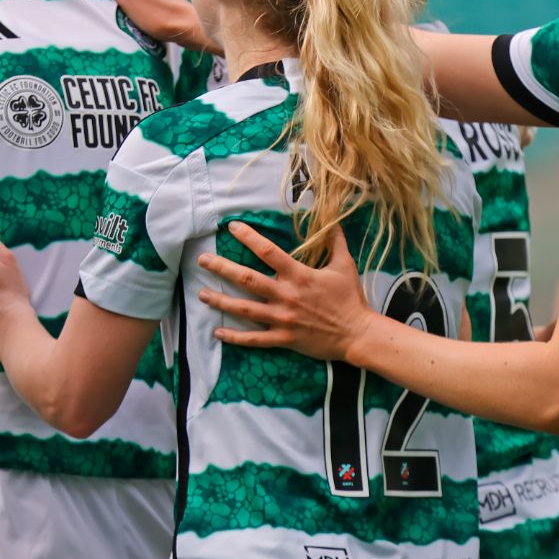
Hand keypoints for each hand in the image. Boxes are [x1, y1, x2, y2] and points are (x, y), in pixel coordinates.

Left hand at [197, 221, 374, 361]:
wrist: (357, 333)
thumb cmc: (350, 298)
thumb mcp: (345, 265)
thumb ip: (336, 241)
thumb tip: (334, 219)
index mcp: (299, 275)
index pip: (268, 252)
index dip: (249, 238)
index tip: (232, 227)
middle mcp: (286, 296)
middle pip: (247, 279)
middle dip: (222, 268)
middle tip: (203, 260)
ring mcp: (282, 319)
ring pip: (244, 309)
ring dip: (221, 301)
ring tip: (201, 294)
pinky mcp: (283, 338)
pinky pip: (254, 339)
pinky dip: (235, 337)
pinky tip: (218, 333)